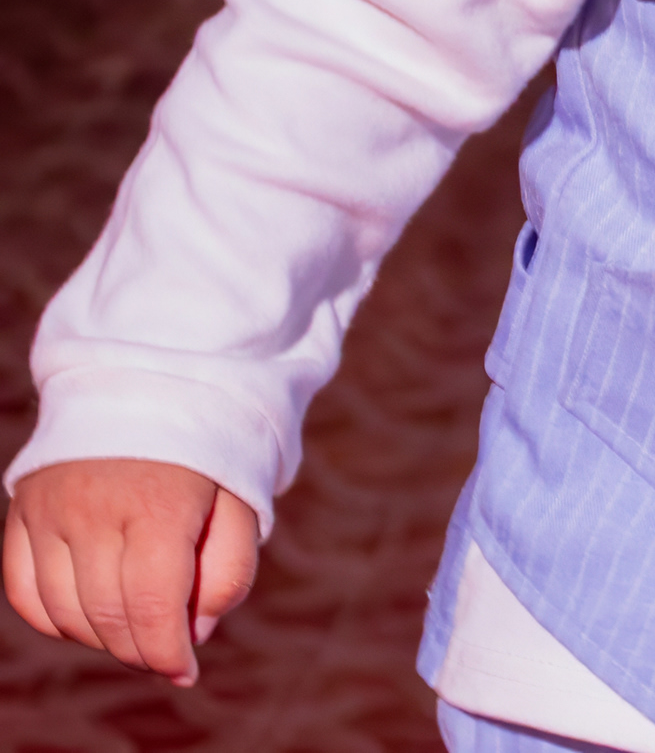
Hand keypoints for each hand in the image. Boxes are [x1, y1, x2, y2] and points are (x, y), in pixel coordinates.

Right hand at [4, 460, 258, 685]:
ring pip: (65, 613)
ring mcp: (51, 509)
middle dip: (142, 647)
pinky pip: (25, 592)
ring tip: (135, 623)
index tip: (186, 671)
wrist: (152, 373)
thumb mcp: (241, 497)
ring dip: (101, 635)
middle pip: (109, 617)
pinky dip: (55, 617)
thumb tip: (195, 632)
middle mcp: (95, 508)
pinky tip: (89, 612)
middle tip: (166, 647)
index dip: (168, 653)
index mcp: (158, 503)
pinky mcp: (24, 509)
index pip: (152, 608)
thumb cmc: (207, 443)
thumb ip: (229, 569)